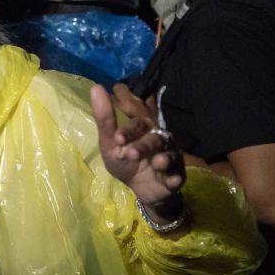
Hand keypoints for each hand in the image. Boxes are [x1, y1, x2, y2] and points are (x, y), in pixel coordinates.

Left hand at [91, 84, 184, 213]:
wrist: (139, 188)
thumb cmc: (124, 160)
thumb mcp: (110, 143)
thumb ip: (105, 119)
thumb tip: (96, 87)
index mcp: (143, 130)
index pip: (138, 124)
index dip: (129, 130)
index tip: (117, 139)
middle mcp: (159, 140)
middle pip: (155, 139)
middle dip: (143, 146)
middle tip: (131, 154)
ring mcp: (170, 157)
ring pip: (170, 155)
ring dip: (164, 159)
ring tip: (158, 163)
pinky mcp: (177, 175)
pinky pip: (178, 175)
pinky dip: (175, 178)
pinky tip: (172, 181)